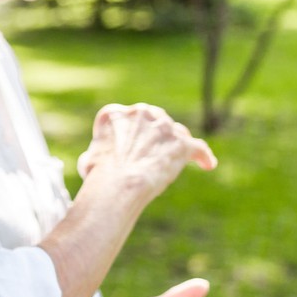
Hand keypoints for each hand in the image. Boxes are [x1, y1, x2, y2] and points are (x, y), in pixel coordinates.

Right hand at [76, 103, 216, 198]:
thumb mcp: (89, 158)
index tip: (129, 144)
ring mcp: (163, 126)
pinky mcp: (182, 143)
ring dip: (176, 144)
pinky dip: (202, 156)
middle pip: (154, 119)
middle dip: (155, 133)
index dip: (128, 132)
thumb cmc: (99, 177)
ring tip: (176, 160)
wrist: (119, 184)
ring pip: (176, 132)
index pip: (123, 116)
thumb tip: (97, 160)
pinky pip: (197, 147)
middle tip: (154, 150)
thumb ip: (100, 151)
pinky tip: (207, 164)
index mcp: (113, 114)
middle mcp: (140, 113)